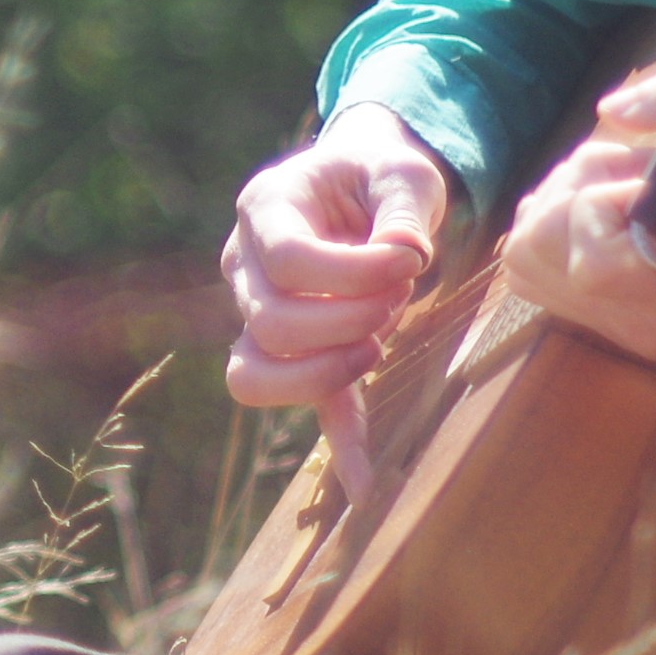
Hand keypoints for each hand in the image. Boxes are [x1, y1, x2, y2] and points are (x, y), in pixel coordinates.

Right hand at [225, 105, 456, 493]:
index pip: (284, 260)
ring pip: (254, 372)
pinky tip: (366, 484)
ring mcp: (258, 315)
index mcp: (266, 209)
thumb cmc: (379, 175)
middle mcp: (245, 266)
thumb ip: (403, 207)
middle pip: (269, 322)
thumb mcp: (401, 170)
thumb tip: (406, 255)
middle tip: (398, 299)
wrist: (364, 187)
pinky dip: (335, 444)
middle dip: (345, 320)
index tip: (410, 261)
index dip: (350, 273)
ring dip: (323, 371)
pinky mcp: (293, 354)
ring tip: (376, 346)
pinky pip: (300, 404)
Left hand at [496, 54, 655, 413]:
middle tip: (632, 163)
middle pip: (534, 255)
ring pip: (536, 271)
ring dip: (567, 210)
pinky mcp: (645, 332)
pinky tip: (637, 206)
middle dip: (570, 188)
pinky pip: (563, 282)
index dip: (603, 190)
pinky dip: (577, 233)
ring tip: (632, 182)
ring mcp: (645, 336)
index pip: (586, 249)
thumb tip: (613, 109)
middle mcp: (654, 326)